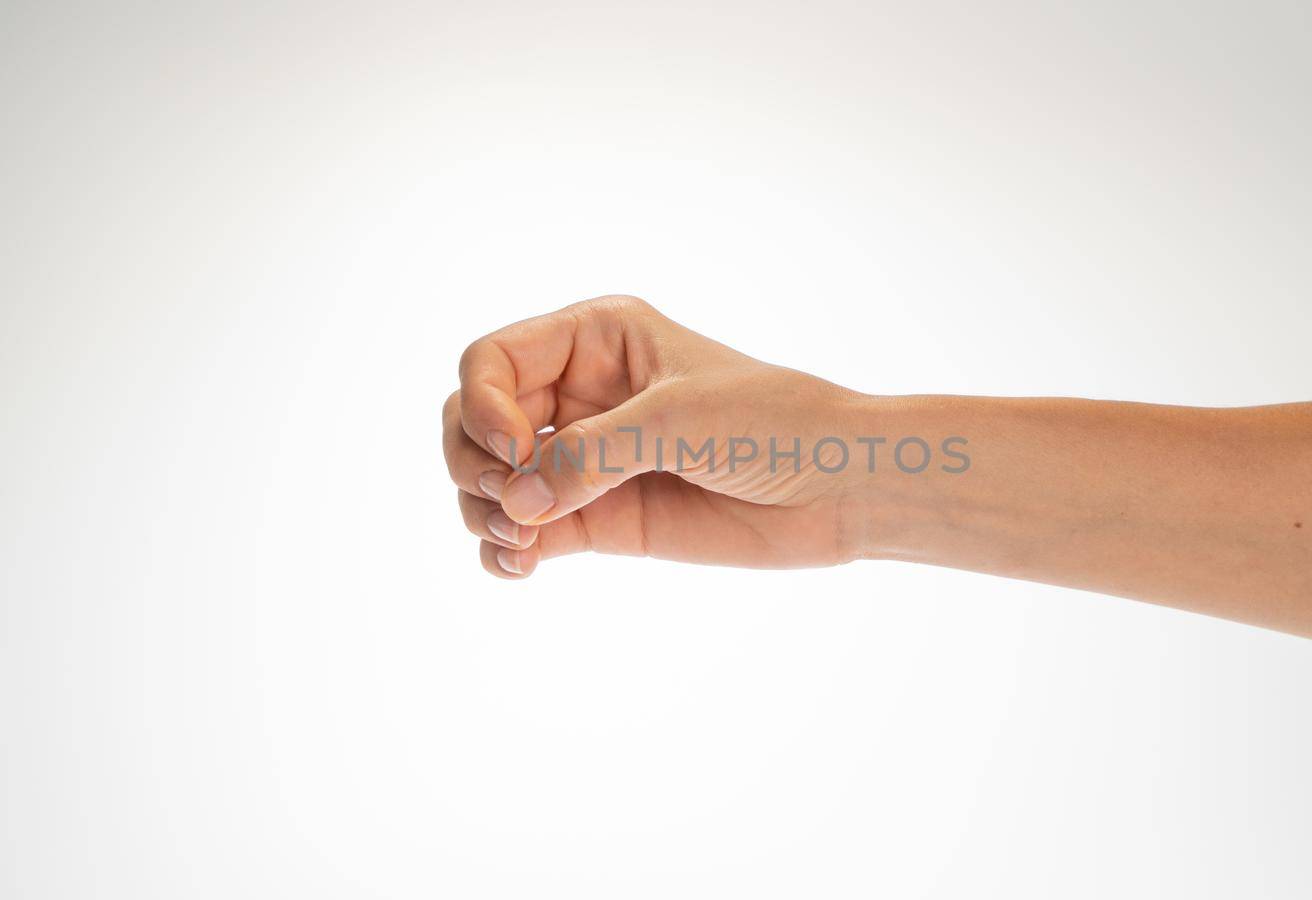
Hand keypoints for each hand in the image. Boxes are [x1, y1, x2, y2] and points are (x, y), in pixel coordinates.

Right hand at [443, 295, 870, 577]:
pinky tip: (518, 567)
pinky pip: (523, 535)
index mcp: (595, 338)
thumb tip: (517, 506)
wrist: (839, 485)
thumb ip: (591, 456)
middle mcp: (579, 394)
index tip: (513, 452)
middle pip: (473, 421)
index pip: (491, 361)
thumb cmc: (775, 422)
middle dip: (472, 463)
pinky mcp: (598, 519)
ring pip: (488, 482)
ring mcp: (584, 460)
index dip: (481, 405)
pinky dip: (503, 553)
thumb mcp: (678, 420)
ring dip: (481, 513)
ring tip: (520, 544)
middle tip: (508, 505)